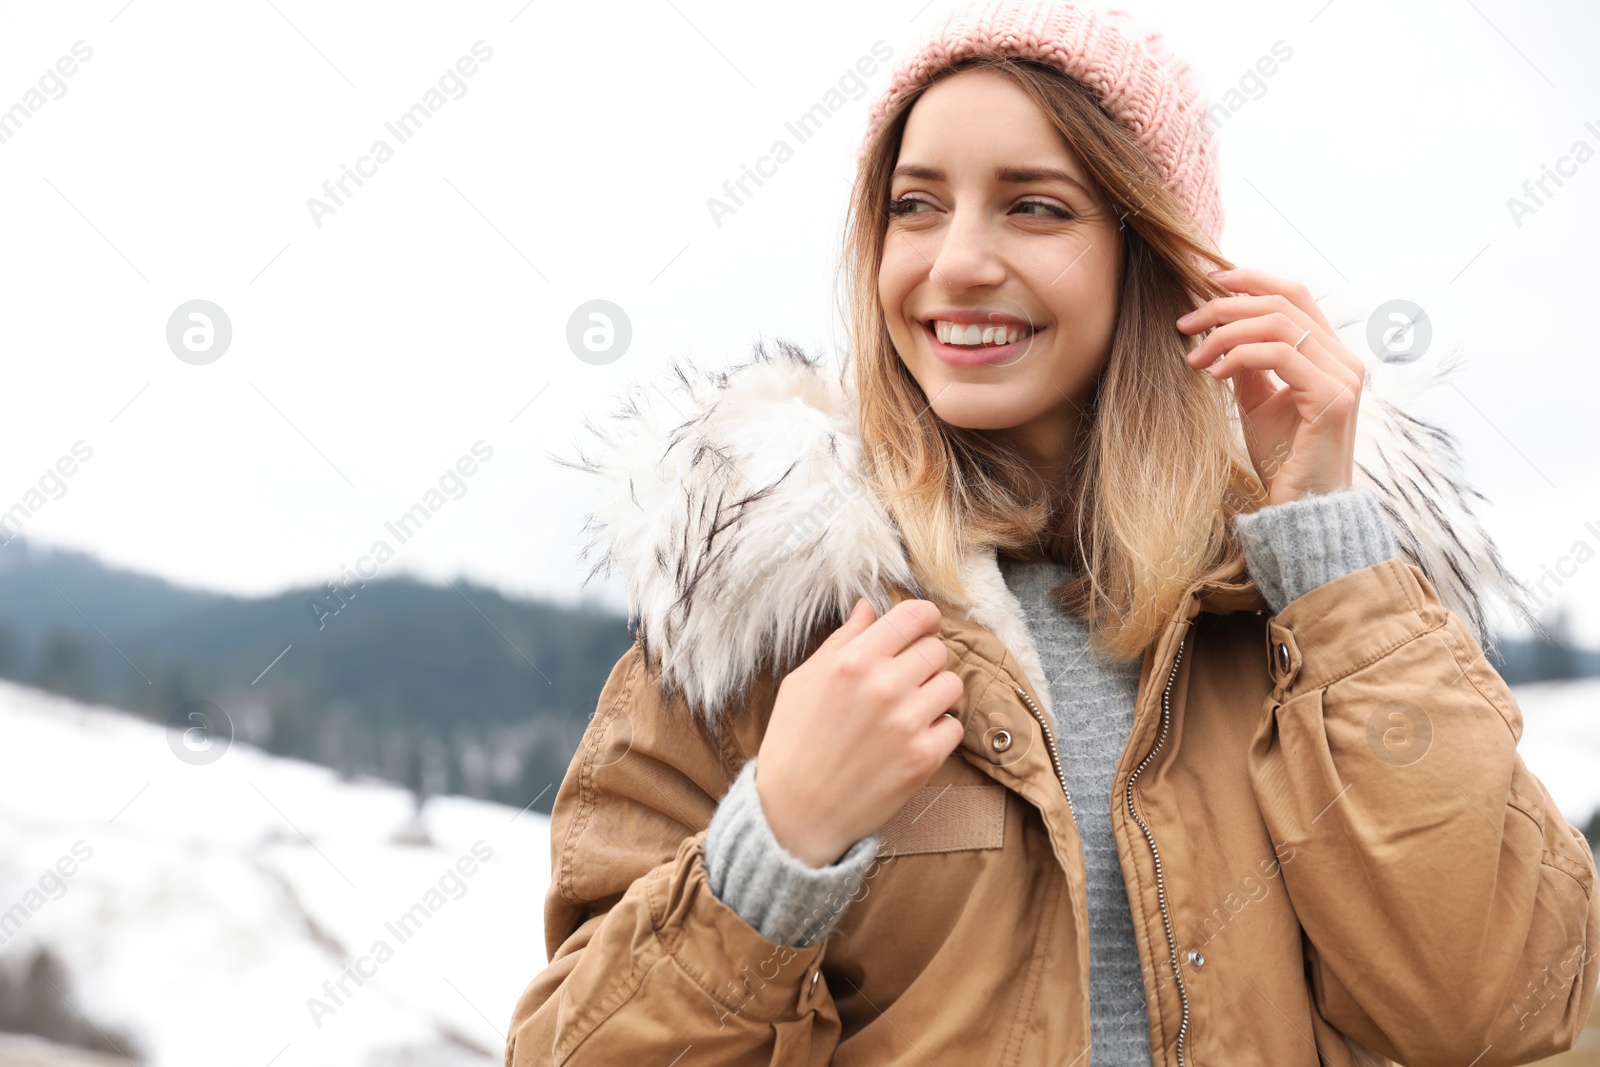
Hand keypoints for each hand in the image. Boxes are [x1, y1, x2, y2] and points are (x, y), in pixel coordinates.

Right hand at [756, 597, 966, 867]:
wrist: (794, 813)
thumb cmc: (793, 742)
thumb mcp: (803, 681)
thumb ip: (842, 641)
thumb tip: (867, 608)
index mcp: (852, 661)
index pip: (913, 617)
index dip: (924, 617)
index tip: (924, 625)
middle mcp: (882, 687)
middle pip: (937, 649)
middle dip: (924, 659)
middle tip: (905, 679)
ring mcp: (906, 724)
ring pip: (951, 685)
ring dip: (934, 693)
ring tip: (909, 709)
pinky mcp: (923, 759)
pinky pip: (953, 727)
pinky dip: (938, 731)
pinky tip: (910, 739)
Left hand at [1177, 268, 1364, 505]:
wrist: (1303, 507)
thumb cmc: (1283, 458)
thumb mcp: (1258, 403)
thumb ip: (1248, 365)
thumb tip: (1219, 333)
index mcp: (1330, 354)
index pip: (1294, 294)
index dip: (1251, 280)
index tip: (1206, 283)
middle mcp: (1344, 359)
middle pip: (1282, 301)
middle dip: (1225, 306)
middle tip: (1184, 323)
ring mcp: (1343, 376)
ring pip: (1278, 323)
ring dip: (1225, 332)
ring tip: (1193, 356)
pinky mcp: (1332, 397)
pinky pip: (1279, 355)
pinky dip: (1239, 356)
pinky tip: (1213, 373)